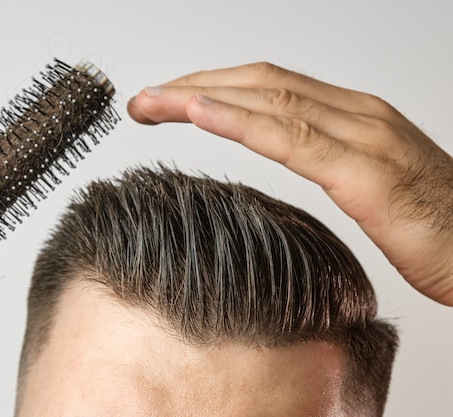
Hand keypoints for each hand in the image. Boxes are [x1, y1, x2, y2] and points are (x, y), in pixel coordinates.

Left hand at [128, 62, 452, 305]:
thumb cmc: (434, 222)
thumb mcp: (371, 179)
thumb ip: (330, 158)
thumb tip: (289, 155)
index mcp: (353, 115)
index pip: (269, 86)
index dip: (213, 86)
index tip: (170, 99)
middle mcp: (356, 114)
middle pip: (259, 83)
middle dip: (194, 86)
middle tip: (145, 99)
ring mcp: (362, 137)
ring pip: (268, 101)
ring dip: (201, 97)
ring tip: (153, 102)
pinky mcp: (365, 173)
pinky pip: (291, 139)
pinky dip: (239, 121)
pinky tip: (199, 113)